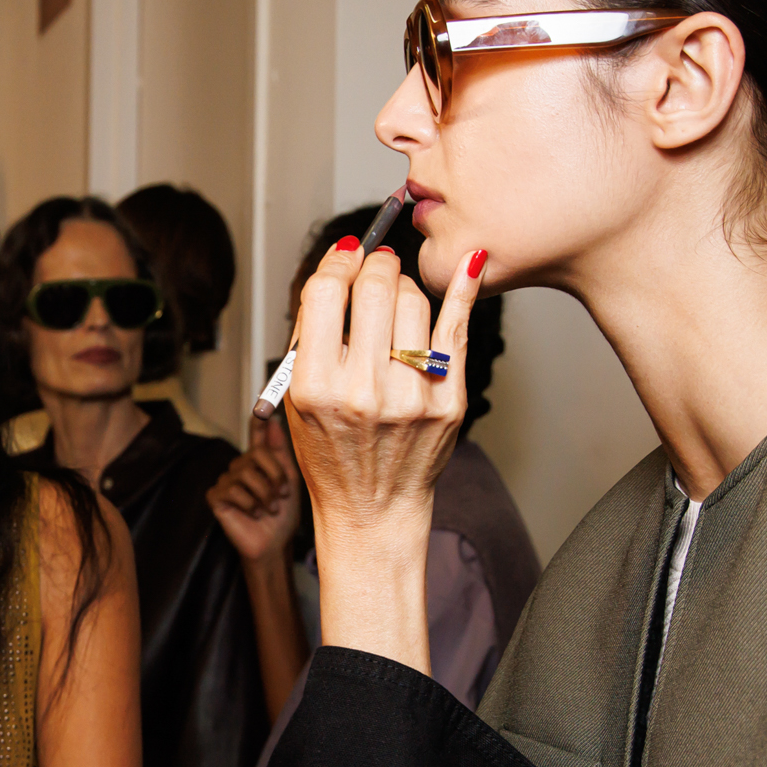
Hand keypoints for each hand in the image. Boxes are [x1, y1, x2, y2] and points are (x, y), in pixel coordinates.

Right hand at [206, 415, 303, 563]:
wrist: (274, 545)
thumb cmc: (283, 516)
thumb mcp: (290, 481)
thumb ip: (281, 452)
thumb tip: (274, 420)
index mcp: (260, 462)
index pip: (257, 434)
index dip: (259, 415)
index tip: (263, 393)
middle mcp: (240, 466)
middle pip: (257, 455)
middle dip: (275, 477)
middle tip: (282, 496)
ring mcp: (226, 480)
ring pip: (246, 473)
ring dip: (265, 494)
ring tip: (270, 508)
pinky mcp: (216, 497)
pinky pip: (233, 489)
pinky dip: (250, 504)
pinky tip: (254, 514)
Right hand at [285, 239, 486, 669]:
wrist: (372, 509)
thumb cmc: (331, 452)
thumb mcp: (297, 398)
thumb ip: (311, 336)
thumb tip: (339, 269)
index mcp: (317, 387)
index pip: (327, 293)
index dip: (336, 263)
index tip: (345, 257)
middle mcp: (364, 390)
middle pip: (375, 288)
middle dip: (375, 265)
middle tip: (376, 264)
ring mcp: (411, 396)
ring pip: (415, 301)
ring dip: (405, 286)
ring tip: (397, 297)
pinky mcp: (448, 402)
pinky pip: (458, 328)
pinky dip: (464, 290)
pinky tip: (470, 264)